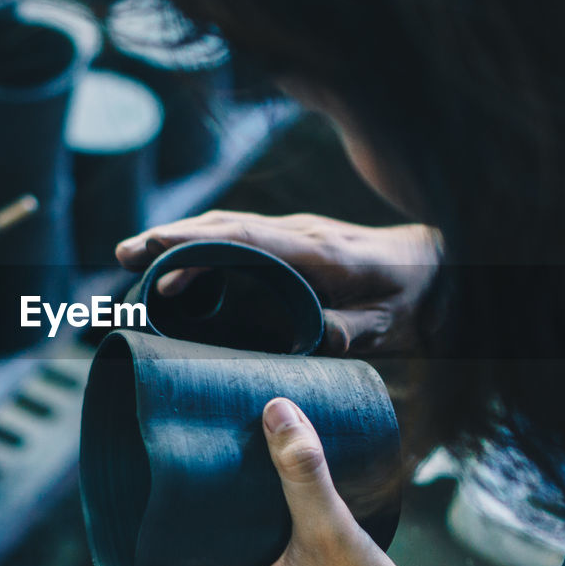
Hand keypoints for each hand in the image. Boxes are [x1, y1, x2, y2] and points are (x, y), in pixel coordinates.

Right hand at [116, 212, 440, 355]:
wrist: (442, 268)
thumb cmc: (415, 298)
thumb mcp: (389, 325)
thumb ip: (350, 331)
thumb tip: (313, 339)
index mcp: (319, 253)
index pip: (245, 239)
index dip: (196, 242)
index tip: (152, 247)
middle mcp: (302, 233)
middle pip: (225, 226)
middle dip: (172, 237)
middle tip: (123, 254)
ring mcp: (297, 233)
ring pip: (229, 226)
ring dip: (182, 238)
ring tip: (135, 257)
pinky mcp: (296, 240)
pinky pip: (241, 235)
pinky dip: (204, 243)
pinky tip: (181, 263)